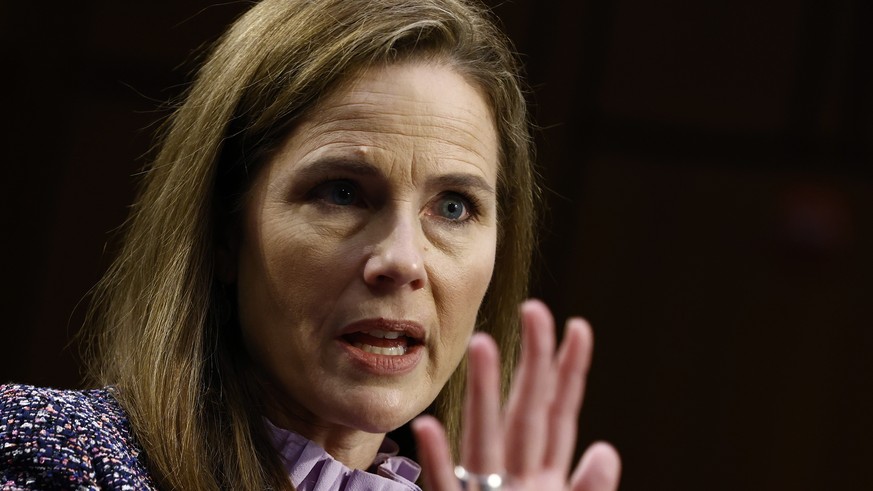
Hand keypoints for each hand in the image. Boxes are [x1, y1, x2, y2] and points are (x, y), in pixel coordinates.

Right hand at [412, 299, 620, 489]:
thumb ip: (590, 488)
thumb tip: (606, 449)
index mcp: (545, 476)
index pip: (559, 414)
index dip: (570, 371)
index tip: (579, 326)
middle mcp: (515, 476)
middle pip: (526, 410)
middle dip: (533, 360)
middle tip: (535, 308)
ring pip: (482, 436)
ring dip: (482, 391)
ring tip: (481, 345)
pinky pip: (445, 487)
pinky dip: (438, 460)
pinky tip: (427, 427)